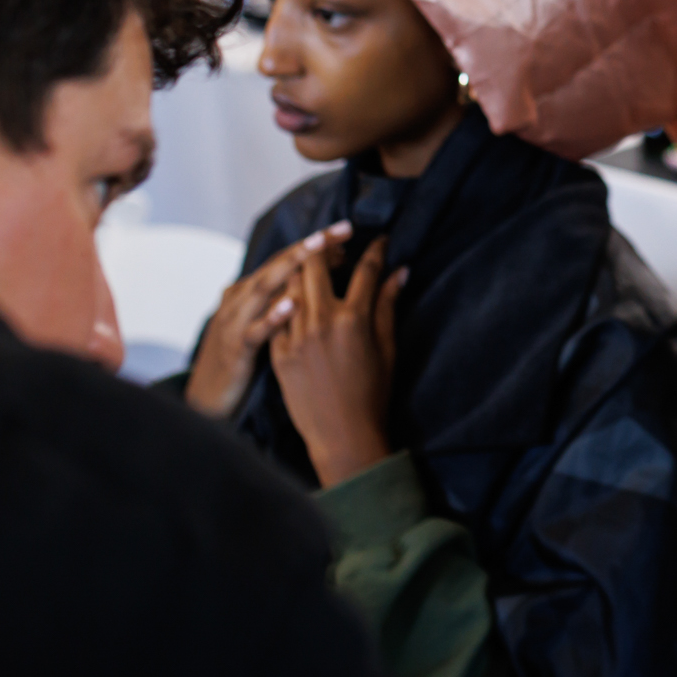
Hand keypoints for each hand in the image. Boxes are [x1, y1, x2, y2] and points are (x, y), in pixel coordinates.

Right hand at [183, 221, 347, 419]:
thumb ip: (286, 295)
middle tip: (340, 230)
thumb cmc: (242, 358)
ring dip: (291, 267)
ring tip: (317, 249)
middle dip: (310, 246)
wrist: (208, 399)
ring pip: (264, 287)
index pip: (287, 258)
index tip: (345, 231)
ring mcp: (235, 321)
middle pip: (278, 264)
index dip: (316, 245)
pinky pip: (255, 330)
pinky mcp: (235, 348)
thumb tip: (326, 271)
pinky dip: (272, 316)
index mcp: (251, 289)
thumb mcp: (263, 321)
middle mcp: (241, 298)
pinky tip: (292, 305)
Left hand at [268, 230, 405, 486]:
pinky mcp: (278, 351)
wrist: (342, 435)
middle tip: (339, 247)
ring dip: (302, 270)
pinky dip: (286, 301)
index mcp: (353, 319)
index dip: (375, 250)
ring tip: (315, 267)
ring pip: (290, 283)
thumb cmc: (372, 394)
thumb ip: (389, 306)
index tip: (379, 241)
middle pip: (315, 264)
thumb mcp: (387, 348)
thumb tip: (400, 272)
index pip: (365, 270)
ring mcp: (295, 336)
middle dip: (327, 247)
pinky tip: (295, 298)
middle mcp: (321, 321)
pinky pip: (277, 313)